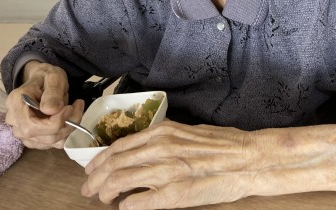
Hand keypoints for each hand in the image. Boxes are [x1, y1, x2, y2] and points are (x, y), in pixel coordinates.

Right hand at [5, 61, 84, 148]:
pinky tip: (68, 118)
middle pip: (42, 136)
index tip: (70, 107)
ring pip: (50, 141)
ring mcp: (22, 132)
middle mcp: (14, 121)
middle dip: (66, 124)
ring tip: (75, 109)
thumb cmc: (46, 77)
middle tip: (77, 106)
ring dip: (68, 128)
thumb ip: (52, 93)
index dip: (54, 122)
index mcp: (15, 104)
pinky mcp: (33, 138)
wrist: (41, 80)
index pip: (32, 126)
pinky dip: (65, 132)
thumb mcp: (53, 77)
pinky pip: (52, 143)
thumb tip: (51, 110)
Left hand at [82, 121, 254, 208]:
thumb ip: (161, 141)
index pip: (118, 147)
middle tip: (88, 189)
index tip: (92, 170)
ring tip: (102, 198)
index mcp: (162, 132)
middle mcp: (160, 149)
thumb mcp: (186, 133)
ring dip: (106, 192)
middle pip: (114, 164)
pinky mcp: (176, 193)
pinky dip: (127, 205)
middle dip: (95, 178)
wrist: (247, 159)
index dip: (100, 160)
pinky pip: (140, 202)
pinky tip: (125, 207)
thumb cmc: (222, 145)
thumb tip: (138, 152)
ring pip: (121, 181)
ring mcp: (167, 171)